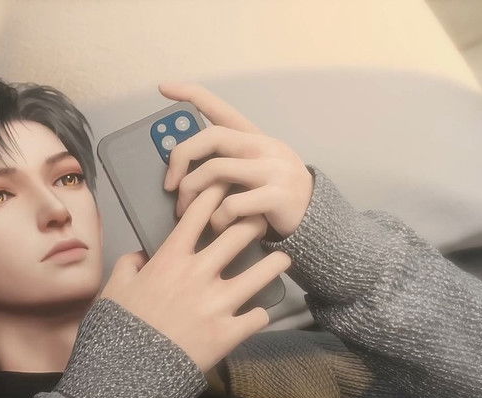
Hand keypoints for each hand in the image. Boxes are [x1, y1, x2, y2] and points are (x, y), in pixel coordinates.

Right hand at [99, 183, 290, 372]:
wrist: (128, 373)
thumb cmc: (118, 328)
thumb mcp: (114, 289)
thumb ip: (128, 265)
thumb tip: (141, 255)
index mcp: (170, 260)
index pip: (197, 215)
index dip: (214, 194)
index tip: (225, 185)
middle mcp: (198, 275)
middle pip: (237, 235)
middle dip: (253, 221)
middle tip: (260, 219)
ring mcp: (217, 304)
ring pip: (260, 273)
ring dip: (274, 263)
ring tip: (283, 258)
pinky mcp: (228, 333)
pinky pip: (257, 317)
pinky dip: (259, 314)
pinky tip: (260, 312)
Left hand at [159, 82, 312, 239]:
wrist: (316, 222)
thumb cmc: (274, 197)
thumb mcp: (255, 170)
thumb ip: (227, 162)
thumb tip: (181, 165)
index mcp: (255, 138)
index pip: (220, 108)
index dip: (191, 94)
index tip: (164, 87)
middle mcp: (265, 147)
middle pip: (210, 137)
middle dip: (180, 159)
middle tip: (170, 185)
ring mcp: (274, 169)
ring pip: (215, 170)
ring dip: (192, 194)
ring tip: (187, 213)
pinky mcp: (278, 196)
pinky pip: (231, 205)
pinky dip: (216, 219)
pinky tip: (218, 226)